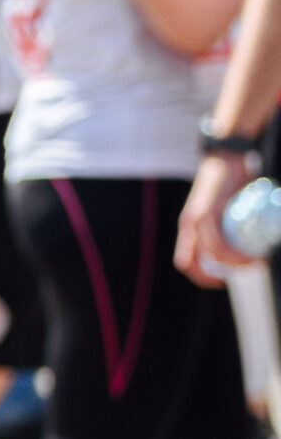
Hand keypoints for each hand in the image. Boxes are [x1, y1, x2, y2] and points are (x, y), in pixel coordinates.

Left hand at [178, 151, 252, 286]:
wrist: (226, 157)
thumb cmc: (231, 182)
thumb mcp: (227, 208)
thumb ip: (231, 225)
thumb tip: (252, 242)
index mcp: (189, 228)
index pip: (186, 261)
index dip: (202, 277)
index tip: (223, 281)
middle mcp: (187, 226)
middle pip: (190, 264)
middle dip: (214, 277)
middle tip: (241, 273)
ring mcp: (193, 219)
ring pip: (209, 255)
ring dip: (233, 265)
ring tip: (254, 263)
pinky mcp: (204, 212)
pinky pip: (215, 241)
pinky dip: (232, 253)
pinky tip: (249, 254)